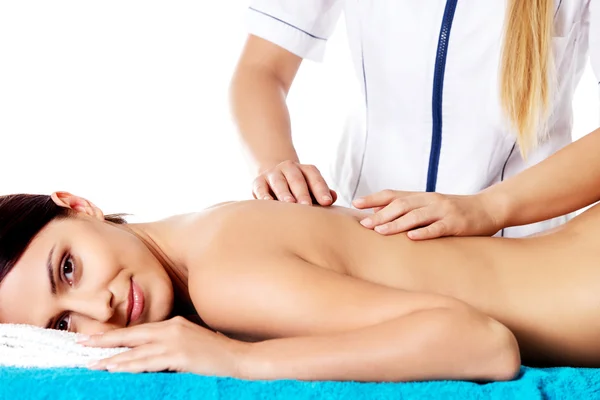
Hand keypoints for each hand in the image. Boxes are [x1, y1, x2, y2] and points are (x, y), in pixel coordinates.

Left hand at [80, 316, 246, 376]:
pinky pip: (149, 361)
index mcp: (173, 323)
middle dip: (105, 340)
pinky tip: (117, 369)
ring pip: (137, 351)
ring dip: (113, 358)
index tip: (95, 337)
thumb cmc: (216, 351)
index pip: (138, 330)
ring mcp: (175, 341)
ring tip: (93, 364)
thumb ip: (171, 341)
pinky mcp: (180, 355)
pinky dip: (131, 365)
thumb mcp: (191, 340)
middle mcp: (171, 328)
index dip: (115, 334)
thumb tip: (151, 350)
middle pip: (132, 335)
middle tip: (81, 344)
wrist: (237, 356)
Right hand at [253, 160, 336, 205]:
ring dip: (284, 193)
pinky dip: (263, 194)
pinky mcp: (259, 181)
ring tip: (289, 204)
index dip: (321, 189)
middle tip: (307, 206)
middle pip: (297, 179)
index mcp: (305, 170)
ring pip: (279, 182)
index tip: (327, 202)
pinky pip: (260, 187)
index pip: (314, 177)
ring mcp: (273, 173)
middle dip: (302, 192)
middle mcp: (289, 168)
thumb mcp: (310, 189)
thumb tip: (333, 196)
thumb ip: (322, 194)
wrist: (273, 179)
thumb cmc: (298, 190)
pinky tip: (268, 202)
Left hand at [353, 190, 500, 239]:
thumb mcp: (430, 206)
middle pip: (401, 205)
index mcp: (422, 196)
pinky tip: (411, 237)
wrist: (489, 208)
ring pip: (416, 216)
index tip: (355, 203)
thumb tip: (378, 212)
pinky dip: (424, 232)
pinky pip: (438, 228)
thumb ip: (408, 208)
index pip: (393, 194)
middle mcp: (430, 200)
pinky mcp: (456, 224)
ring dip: (396, 223)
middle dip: (380, 214)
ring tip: (380, 231)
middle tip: (363, 224)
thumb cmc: (455, 210)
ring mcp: (443, 211)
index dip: (374, 198)